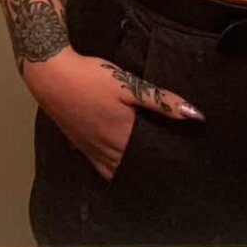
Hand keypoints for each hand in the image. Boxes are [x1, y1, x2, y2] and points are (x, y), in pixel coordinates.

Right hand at [24, 48, 203, 180]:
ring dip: (133, 170)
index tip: (183, 161)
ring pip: (118, 170)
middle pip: (136, 166)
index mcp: (123, 135)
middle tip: (171, 164)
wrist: (52, 76)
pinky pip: (101, 168)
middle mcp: (108, 149)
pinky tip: (121, 164)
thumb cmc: (91, 78)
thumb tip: (195, 115)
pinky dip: (114, 170)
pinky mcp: (80, 146)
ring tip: (150, 166)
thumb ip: (161, 101)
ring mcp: (92, 150)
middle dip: (152, 167)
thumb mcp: (129, 84)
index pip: (152, 157)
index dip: (167, 160)